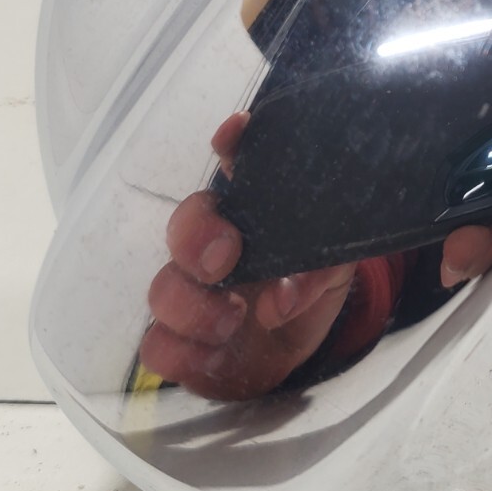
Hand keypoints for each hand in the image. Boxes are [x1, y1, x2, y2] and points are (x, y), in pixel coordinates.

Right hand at [137, 114, 360, 400]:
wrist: (297, 349)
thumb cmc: (308, 287)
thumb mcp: (333, 271)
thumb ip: (320, 271)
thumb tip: (283, 293)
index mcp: (250, 214)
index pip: (235, 163)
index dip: (232, 144)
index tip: (236, 134)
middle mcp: (211, 248)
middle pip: (183, 227)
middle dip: (197, 236)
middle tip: (225, 256)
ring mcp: (189, 296)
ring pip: (163, 291)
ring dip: (196, 307)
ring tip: (234, 319)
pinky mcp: (179, 345)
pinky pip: (158, 348)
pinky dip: (185, 355)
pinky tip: (215, 357)